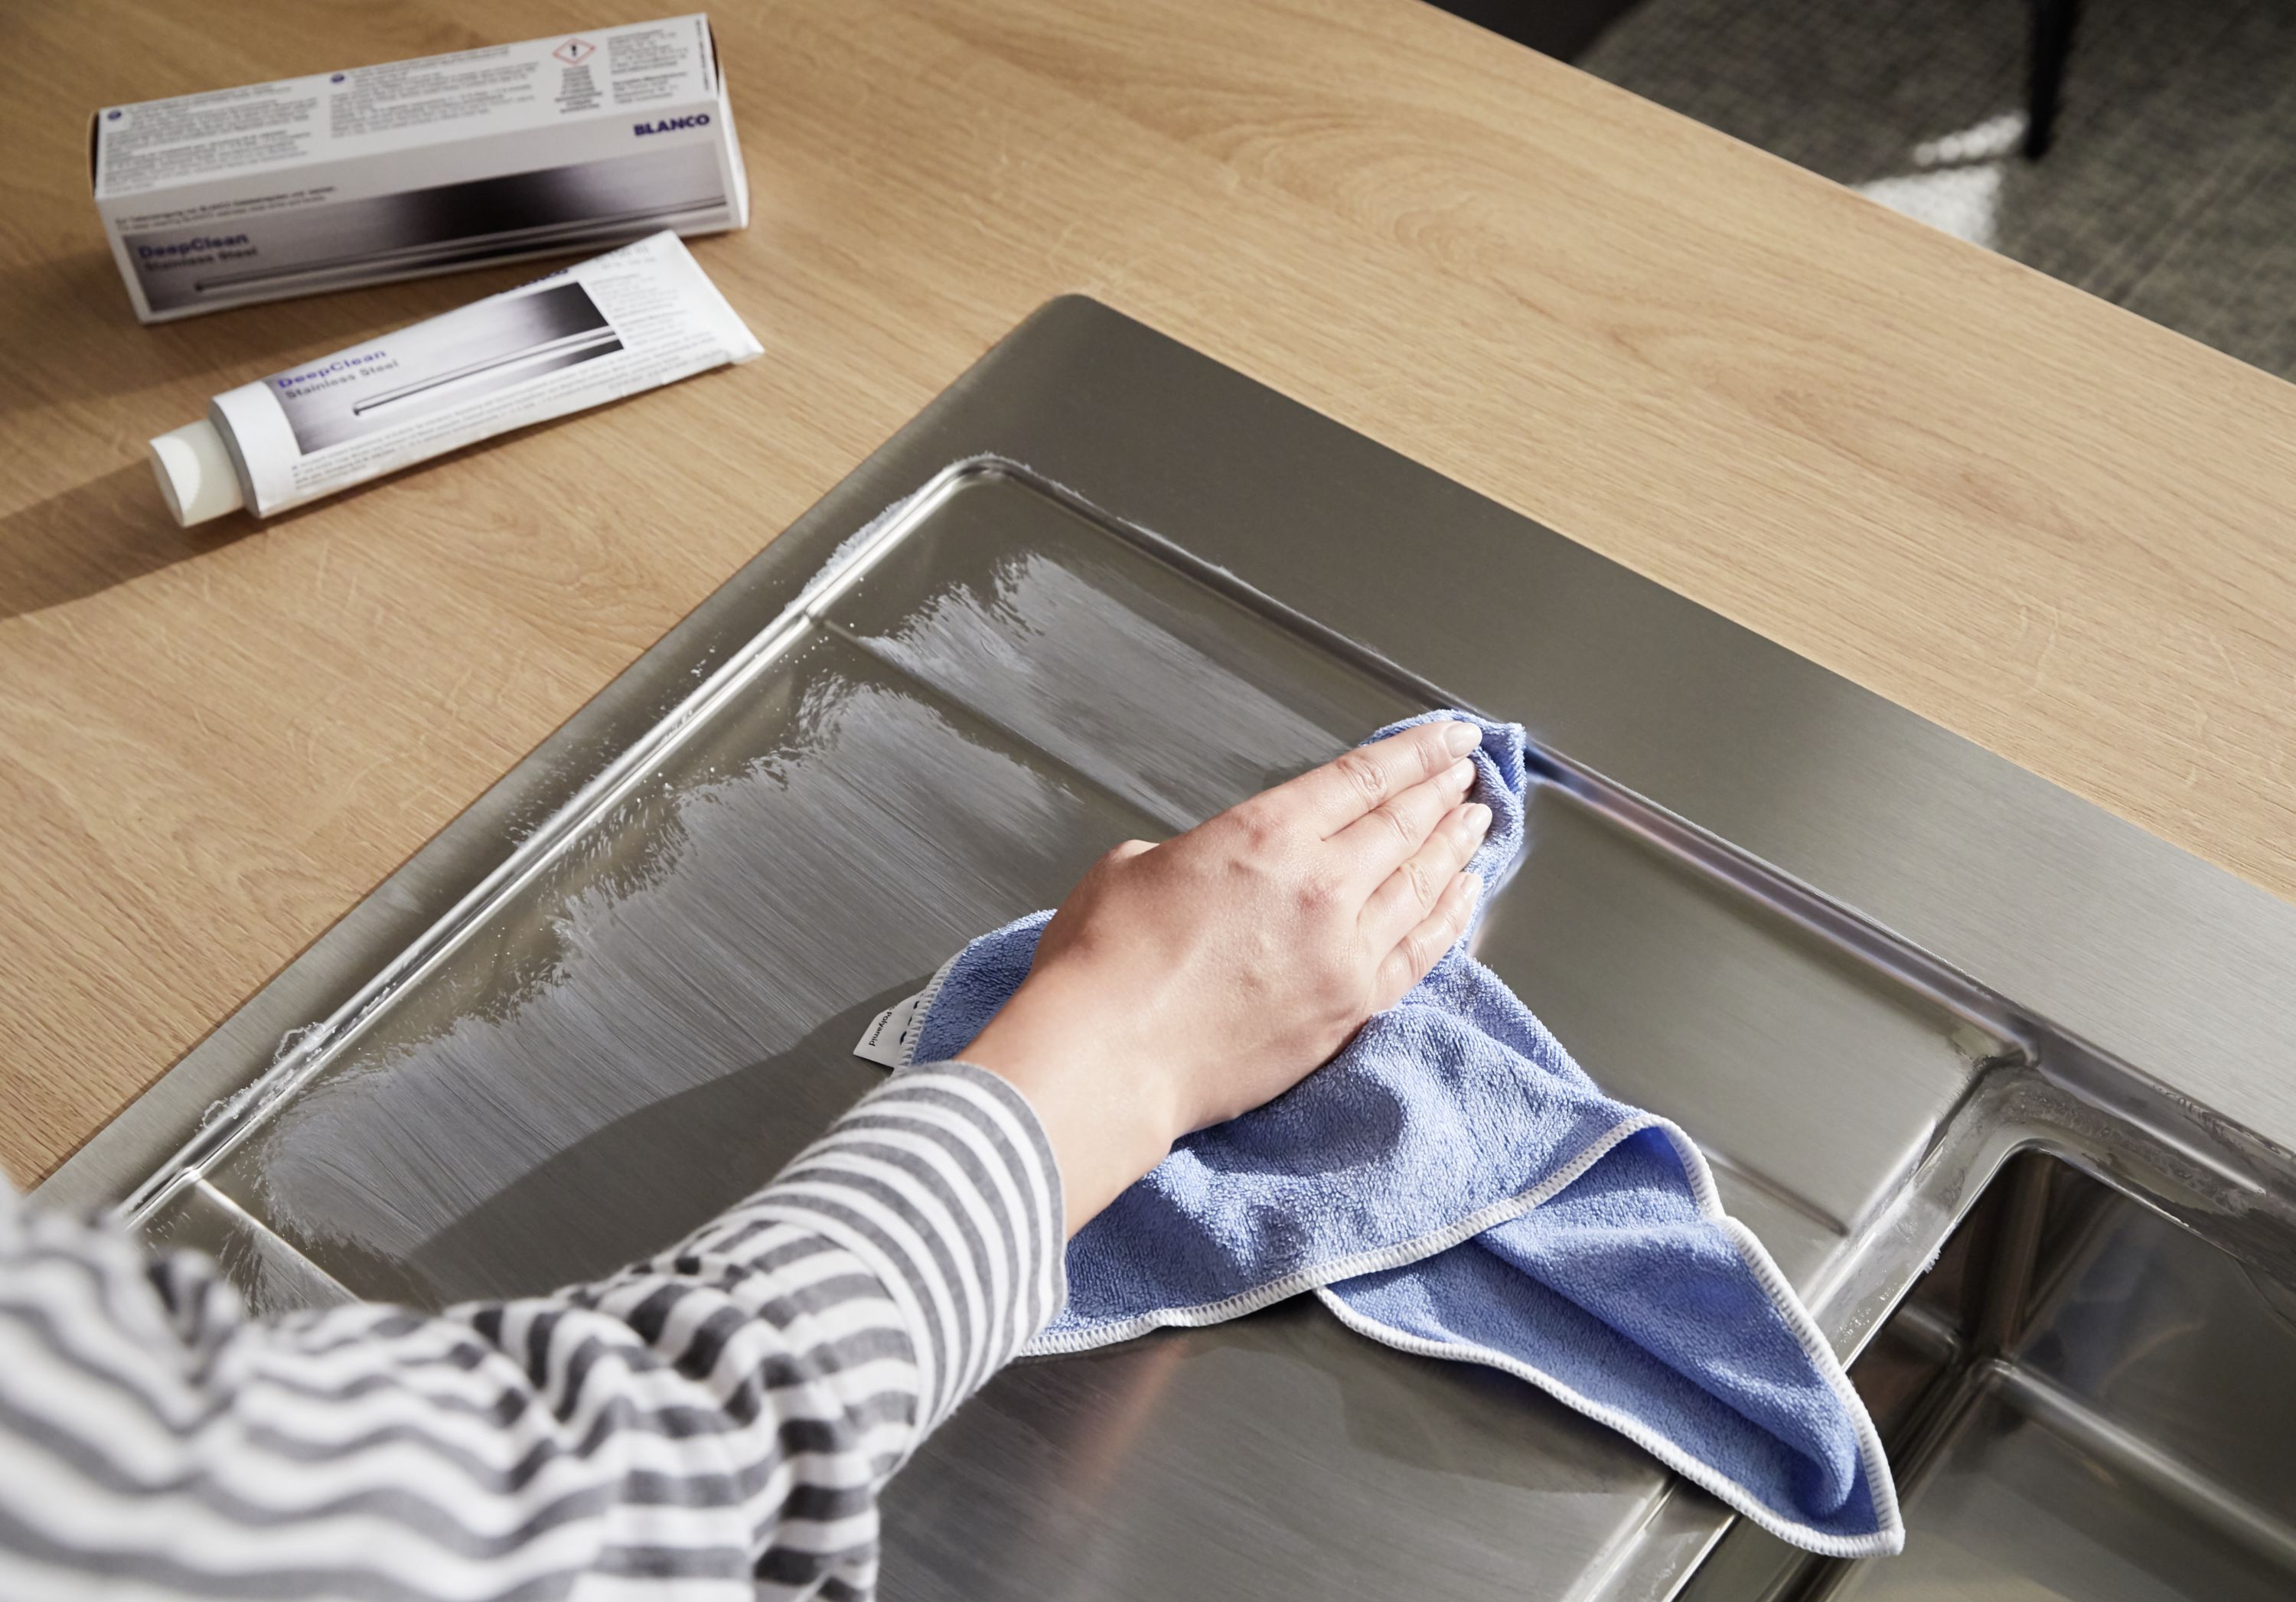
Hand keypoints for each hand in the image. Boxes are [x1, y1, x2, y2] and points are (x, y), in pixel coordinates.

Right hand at [964, 719, 1492, 1233]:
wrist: (1111, 1058)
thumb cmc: (1105, 964)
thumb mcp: (1133, 866)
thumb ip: (1193, 853)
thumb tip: (1210, 869)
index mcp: (1265, 834)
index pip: (1363, 779)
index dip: (1416, 751)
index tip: (1449, 737)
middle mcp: (1319, 885)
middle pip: (1403, 824)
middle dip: (1442, 791)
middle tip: (1467, 772)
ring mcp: (1343, 950)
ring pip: (1422, 885)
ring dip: (1454, 847)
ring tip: (1477, 822)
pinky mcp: (1350, 1009)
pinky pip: (1420, 952)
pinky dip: (1451, 919)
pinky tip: (1467, 897)